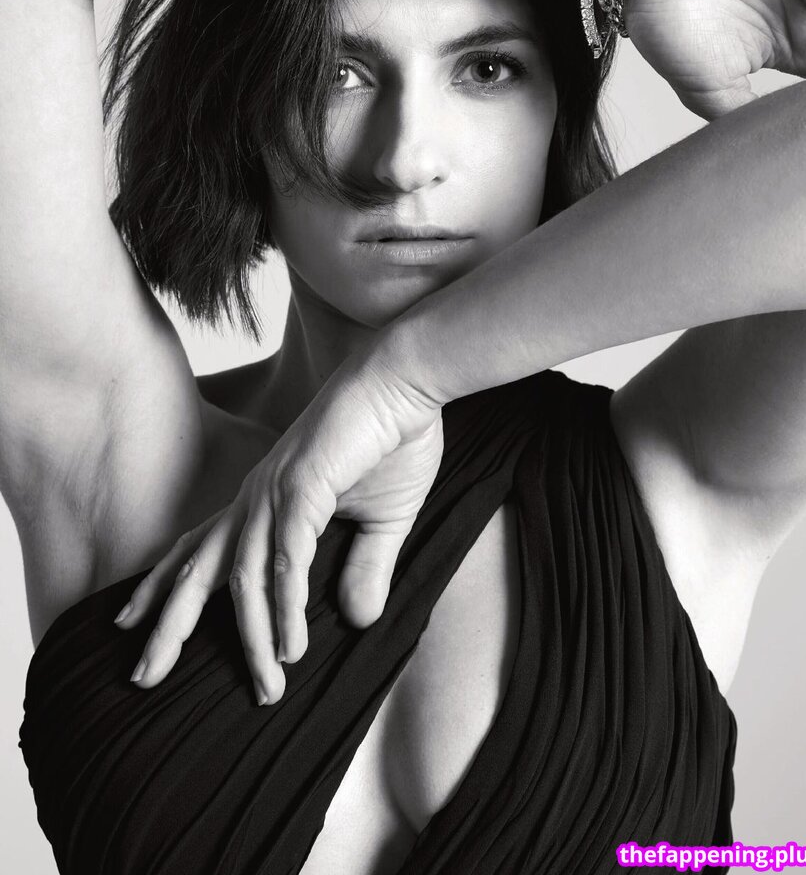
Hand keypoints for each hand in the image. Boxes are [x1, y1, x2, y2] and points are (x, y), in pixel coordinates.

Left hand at [115, 343, 443, 704]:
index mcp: (266, 500)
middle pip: (197, 570)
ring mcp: (276, 493)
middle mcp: (258, 498)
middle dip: (168, 627)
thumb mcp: (380, 521)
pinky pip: (286, 562)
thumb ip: (365, 569)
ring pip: (243, 579)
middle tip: (141, 677)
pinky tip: (292, 646)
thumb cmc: (391, 440)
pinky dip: (286, 608)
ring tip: (267, 688)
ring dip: (252, 639)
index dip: (163, 586)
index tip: (131, 623)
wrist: (407, 383)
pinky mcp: (304, 489)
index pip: (201, 548)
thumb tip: (360, 622)